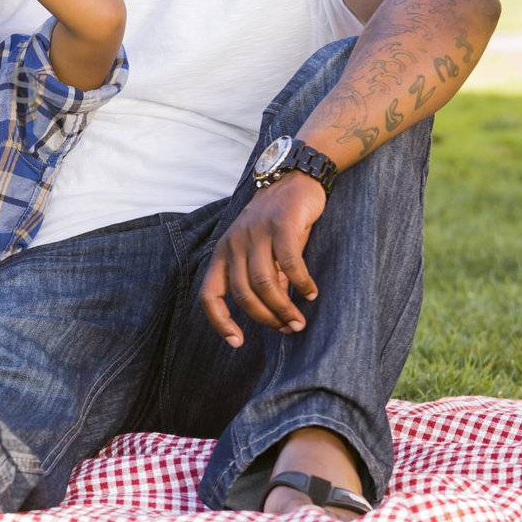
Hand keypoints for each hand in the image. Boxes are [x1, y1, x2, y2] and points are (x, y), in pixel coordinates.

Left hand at [198, 172, 325, 346]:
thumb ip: (264, 279)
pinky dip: (301, 282)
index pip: (209, 294)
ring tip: (299, 321)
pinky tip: (312, 293)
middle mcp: (234, 243)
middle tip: (288, 329)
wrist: (294, 180)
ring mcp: (255, 233)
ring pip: (264, 283)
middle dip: (265, 318)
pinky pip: (289, 262)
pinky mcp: (280, 225)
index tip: (237, 342)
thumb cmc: (277, 223)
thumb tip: (275, 312)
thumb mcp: (263, 252)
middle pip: (242, 293)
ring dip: (283, 308)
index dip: (219, 321)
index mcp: (223, 253)